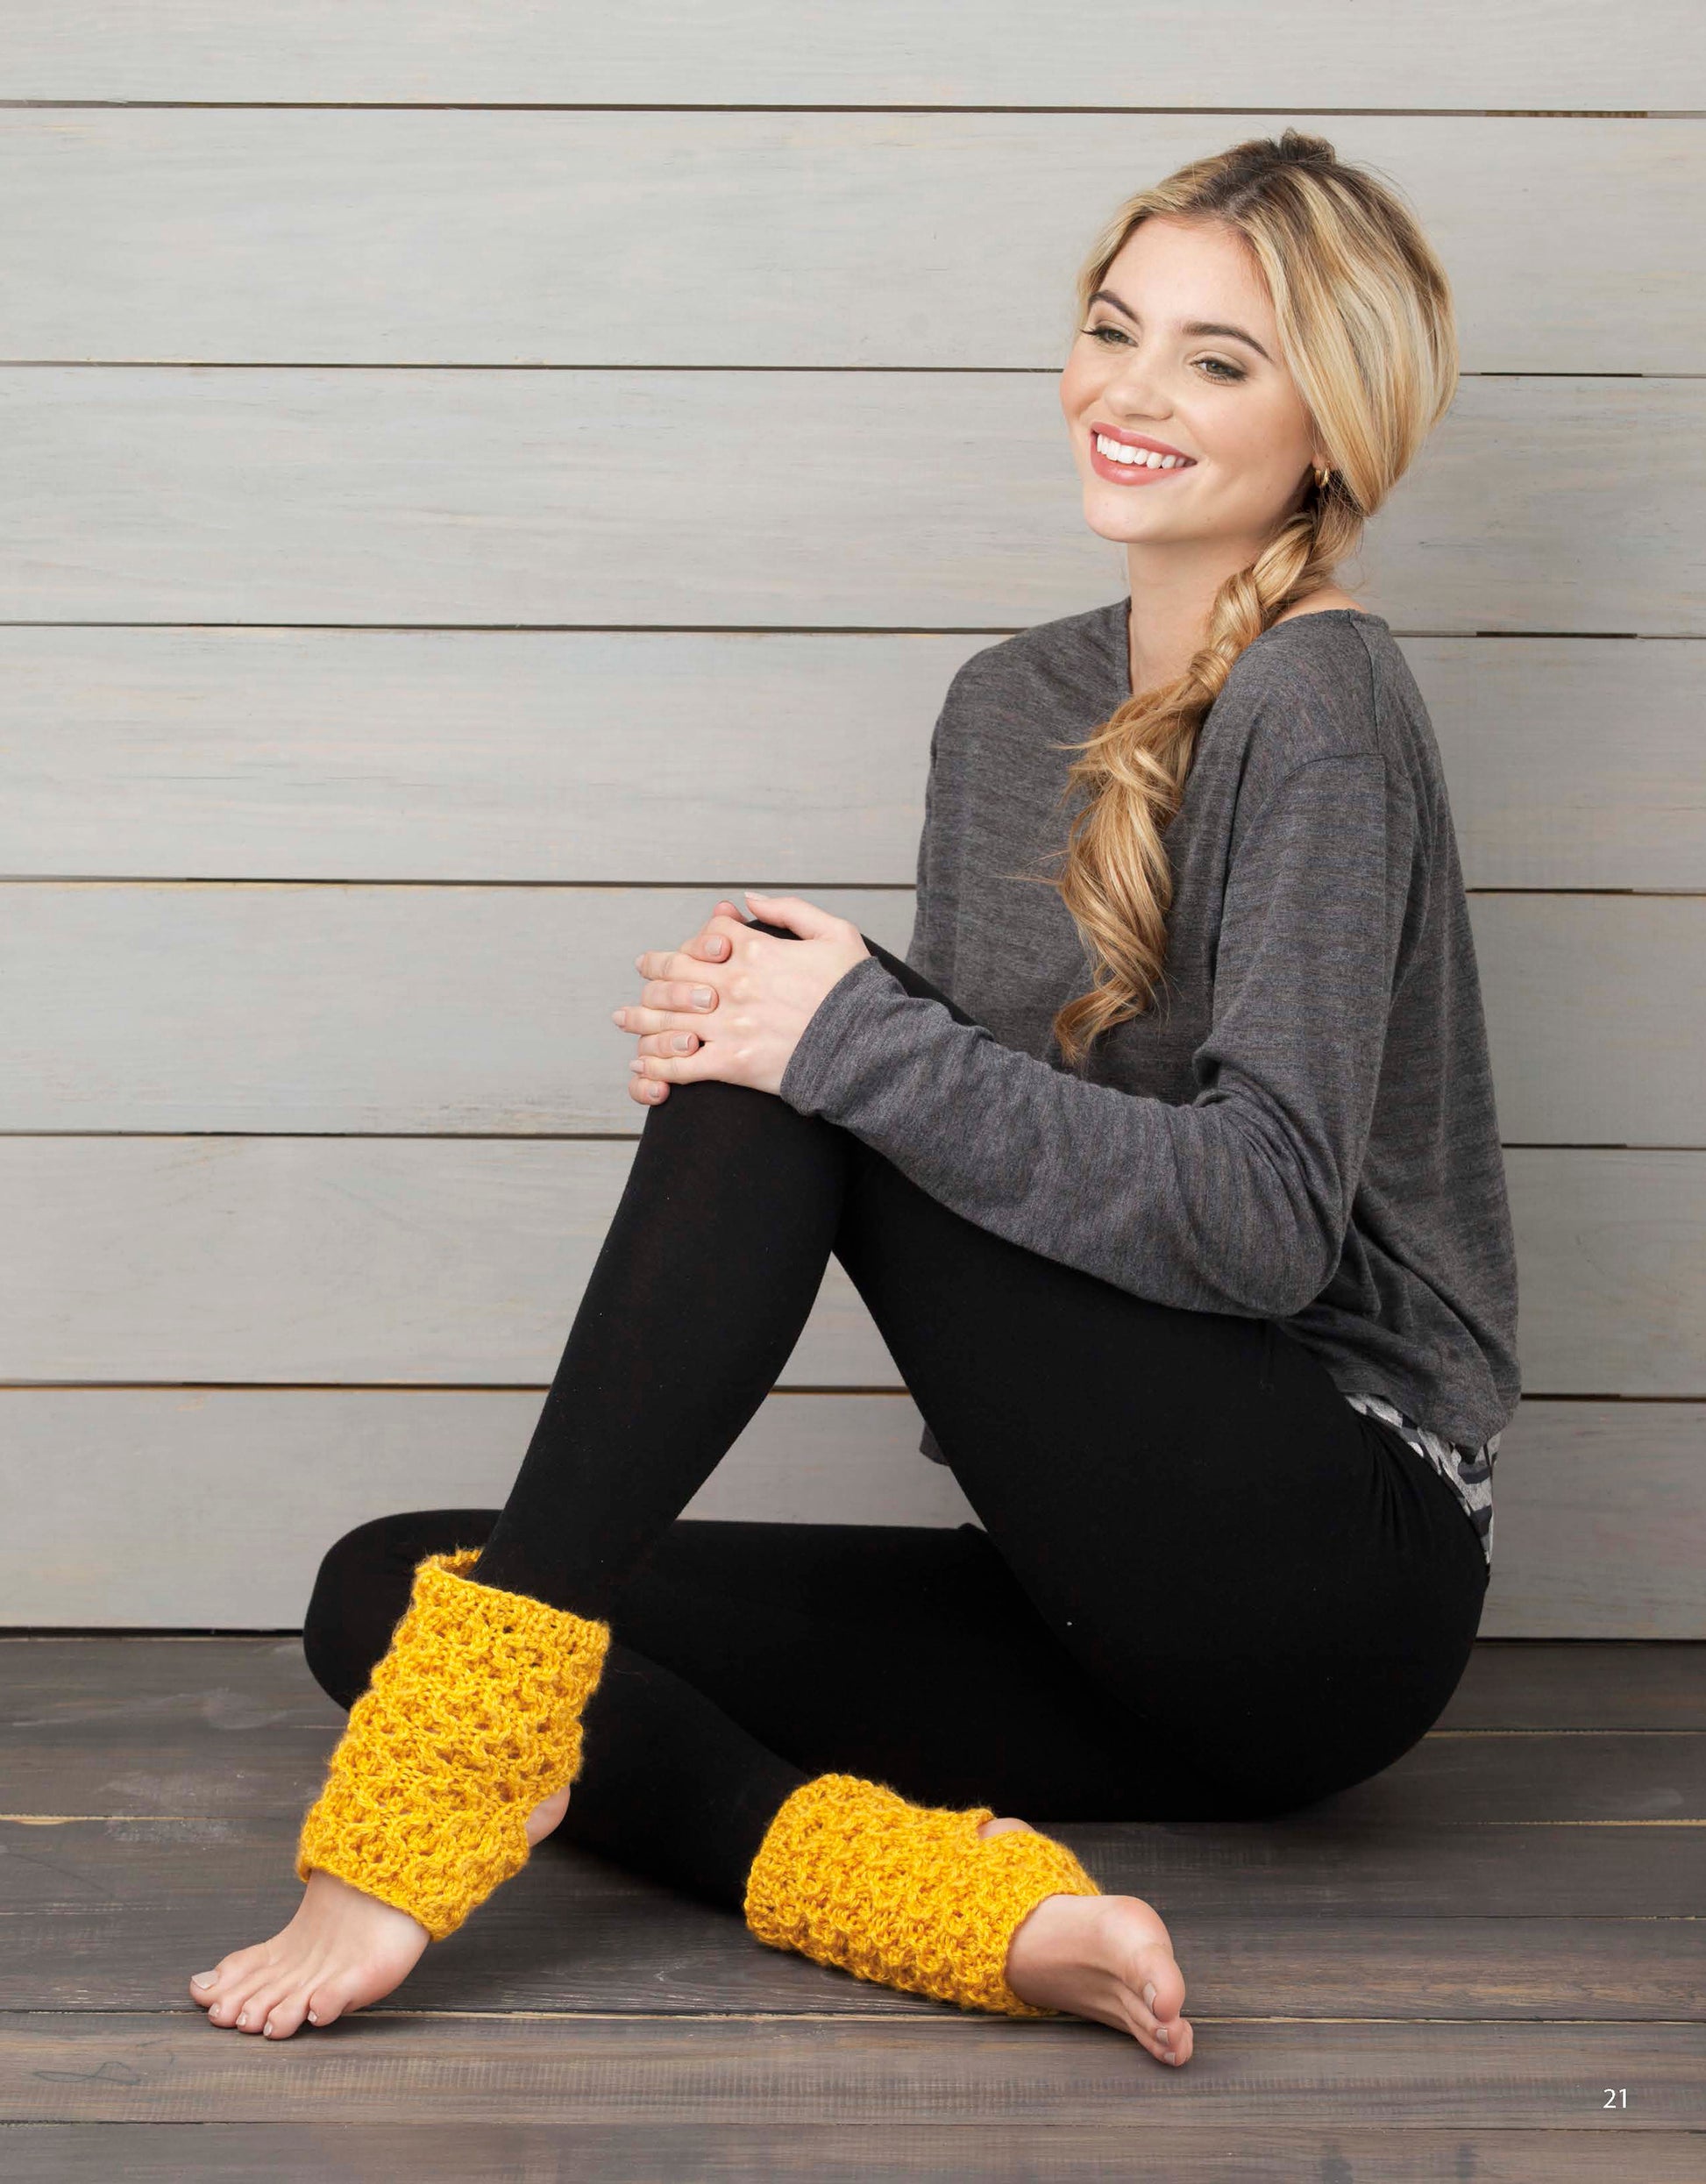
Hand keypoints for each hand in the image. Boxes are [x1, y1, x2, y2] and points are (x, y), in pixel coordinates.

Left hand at [612, 890, 870, 1104]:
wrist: (868, 1049)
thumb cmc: (856, 993)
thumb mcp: (836, 933)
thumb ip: (790, 910)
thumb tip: (750, 899)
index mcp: (757, 951)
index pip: (708, 935)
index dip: (696, 938)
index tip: (690, 946)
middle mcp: (735, 985)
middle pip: (674, 972)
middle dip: (653, 970)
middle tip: (642, 971)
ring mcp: (729, 1025)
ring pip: (666, 1018)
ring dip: (639, 1018)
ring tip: (623, 1018)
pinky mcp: (731, 1065)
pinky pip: (680, 1066)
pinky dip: (655, 1066)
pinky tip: (641, 1067)